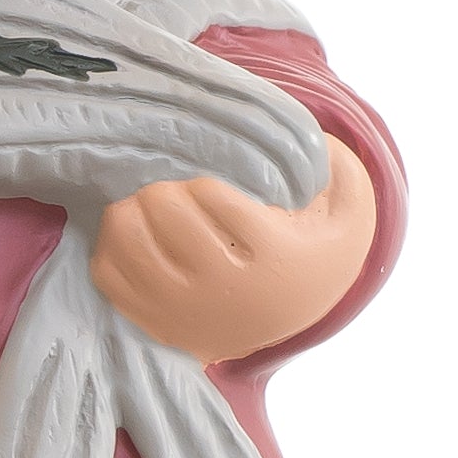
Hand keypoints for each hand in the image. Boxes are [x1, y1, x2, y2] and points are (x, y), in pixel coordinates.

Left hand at [89, 141, 375, 363]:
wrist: (286, 316)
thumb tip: (316, 137)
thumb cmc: (310, 251)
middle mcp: (225, 286)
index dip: (202, 182)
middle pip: (167, 213)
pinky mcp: (152, 320)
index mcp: (271, 255)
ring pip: (130, 241)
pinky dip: (111, 246)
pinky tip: (133, 237)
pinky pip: (108, 273)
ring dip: (131, 212)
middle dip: (163, 191)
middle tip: (171, 193)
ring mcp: (184, 307)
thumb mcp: (349, 215)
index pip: (212, 196)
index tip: (208, 188)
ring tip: (146, 210)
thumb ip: (342, 171)